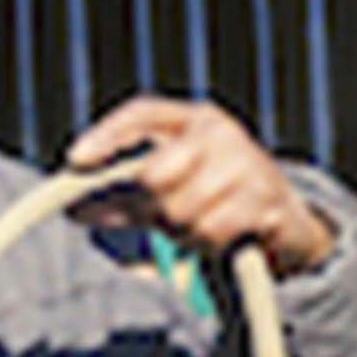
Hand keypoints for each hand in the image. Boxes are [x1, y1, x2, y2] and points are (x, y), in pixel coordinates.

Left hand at [66, 96, 333, 276]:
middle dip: (149, 206)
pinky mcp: (266, 201)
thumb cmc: (212, 197)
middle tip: (162, 216)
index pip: (142, 114)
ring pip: (180, 210)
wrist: (283, 218)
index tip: (76, 160)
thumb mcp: (167, 187)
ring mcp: (248, 164)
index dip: (107, 135)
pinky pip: (210, 231)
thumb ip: (121, 193)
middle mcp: (221, 134)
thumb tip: (73, 209)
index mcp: (193, 119)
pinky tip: (221, 234)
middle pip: (154, 174)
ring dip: (180, 230)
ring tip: (198, 224)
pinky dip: (205, 243)